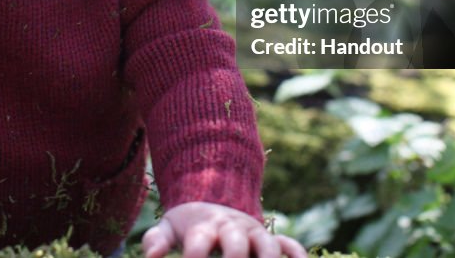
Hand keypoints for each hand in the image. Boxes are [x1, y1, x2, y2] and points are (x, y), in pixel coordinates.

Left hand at [142, 202, 306, 257]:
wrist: (213, 201)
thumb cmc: (188, 225)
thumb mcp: (168, 228)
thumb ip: (156, 241)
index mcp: (205, 226)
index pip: (199, 241)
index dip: (194, 256)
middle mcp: (232, 228)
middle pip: (236, 242)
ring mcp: (254, 233)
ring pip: (268, 245)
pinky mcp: (271, 239)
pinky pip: (290, 246)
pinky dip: (298, 255)